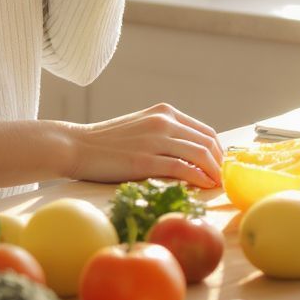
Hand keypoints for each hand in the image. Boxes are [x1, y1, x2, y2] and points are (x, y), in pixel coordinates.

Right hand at [62, 104, 223, 189]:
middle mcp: (163, 122)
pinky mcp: (145, 161)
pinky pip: (182, 170)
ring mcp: (154, 140)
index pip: (205, 131)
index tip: (220, 168)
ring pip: (200, 155)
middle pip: (207, 143)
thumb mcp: (141, 128)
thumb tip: (190, 154)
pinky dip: (198, 179)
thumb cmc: (108, 142)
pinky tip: (202, 188)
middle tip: (223, 181)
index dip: (218, 152)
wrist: (77, 146)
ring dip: (214, 173)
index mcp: (164, 112)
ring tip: (216, 187)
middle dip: (220, 164)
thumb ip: (165, 134)